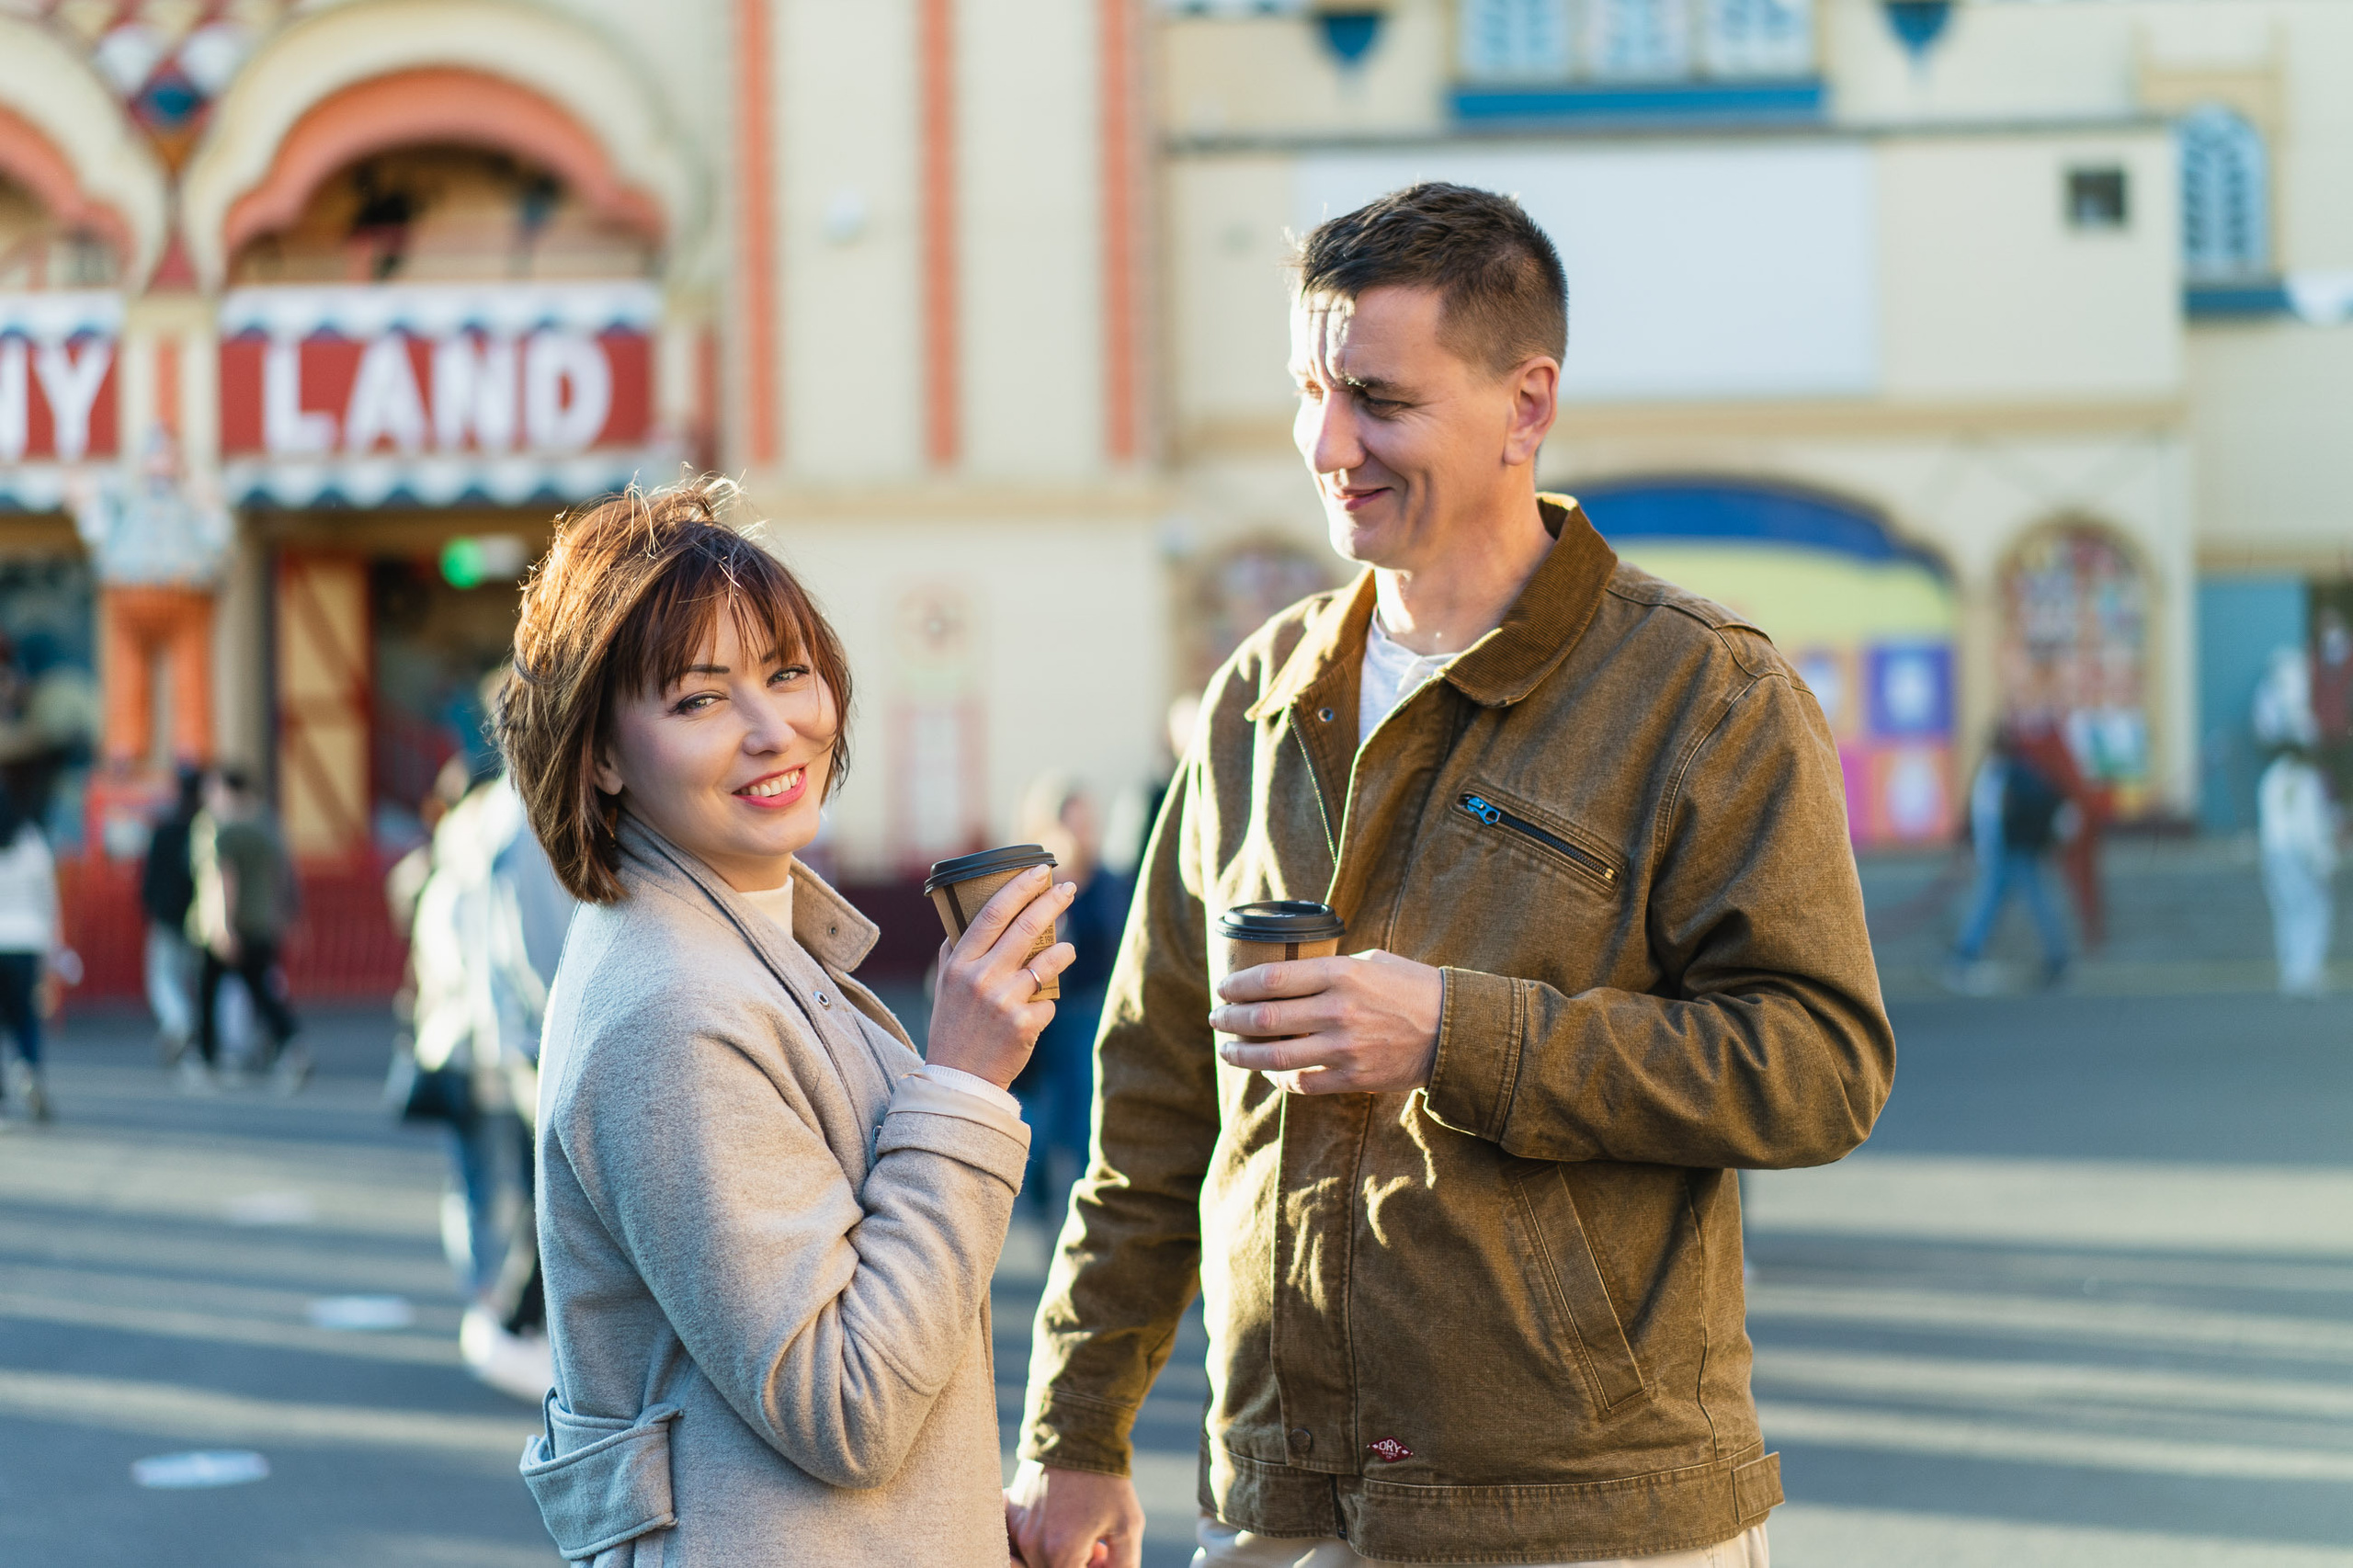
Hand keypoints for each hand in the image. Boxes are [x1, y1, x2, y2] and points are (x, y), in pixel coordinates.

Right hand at [925, 867, 1076, 1088]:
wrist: (959, 1081)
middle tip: (1069, 888)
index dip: (1020, 887)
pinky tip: (1034, 1012)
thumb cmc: (954, 1027)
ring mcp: (1004, 1001)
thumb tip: (969, 916)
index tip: (1040, 870)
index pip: (993, 912)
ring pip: (1048, 962)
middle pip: (1025, 928)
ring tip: (1067, 949)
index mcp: (960, 963)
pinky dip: (1047, 1003)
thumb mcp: (945, 985)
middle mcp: (981, 978)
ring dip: (1063, 952)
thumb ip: (956, 951)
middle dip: (1052, 902)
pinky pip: (1049, 1001)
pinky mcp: (1024, 1025)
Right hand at [1006, 1460, 1141, 1567]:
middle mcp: (1032, 1545)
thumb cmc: (1105, 1481)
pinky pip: (1022, 1541)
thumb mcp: (1127, 1526)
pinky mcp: (1010, 1512)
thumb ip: (1123, 1565)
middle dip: (1077, 1564)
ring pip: (1036, 1561)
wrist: (1077, 1434)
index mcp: (1061, 1554)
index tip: (1103, 1554)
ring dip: (1058, 1555)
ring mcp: (1018, 1528)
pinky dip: (1041, 1540)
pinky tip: (1060, 1521)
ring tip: (1081, 1531)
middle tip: (1097, 1546)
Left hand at [1209, 949, 1442, 1093]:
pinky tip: (1266, 1072)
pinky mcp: (1353, 1078)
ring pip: (1275, 1056)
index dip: (1239, 985)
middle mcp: (1338, 1010)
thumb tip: (1287, 976)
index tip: (1223, 989)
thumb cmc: (1411, 988)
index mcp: (1341, 974)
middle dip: (1231, 1020)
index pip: (1272, 979)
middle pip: (1265, 1018)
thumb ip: (1330, 969)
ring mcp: (1344, 1048)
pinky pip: (1302, 1082)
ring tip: (1228, 1051)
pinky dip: (1277, 1078)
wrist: (1454, 1031)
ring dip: (1243, 1055)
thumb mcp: (1371, 961)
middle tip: (1217, 1019)